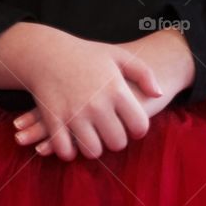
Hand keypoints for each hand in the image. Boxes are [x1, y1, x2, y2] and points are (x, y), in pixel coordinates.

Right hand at [10, 28, 196, 154]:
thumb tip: (159, 95)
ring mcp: (74, 113)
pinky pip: (65, 150)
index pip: (139, 126)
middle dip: (115, 141)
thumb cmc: (86, 54)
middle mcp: (97, 104)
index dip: (138, 130)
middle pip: (116, 143)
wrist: (46, 53)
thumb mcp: (118, 56)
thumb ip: (144, 74)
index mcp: (116, 89)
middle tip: (110, 134)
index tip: (131, 127)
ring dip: (93, 149)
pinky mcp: (54, 120)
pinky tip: (71, 144)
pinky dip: (68, 152)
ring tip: (92, 139)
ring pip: (92, 151)